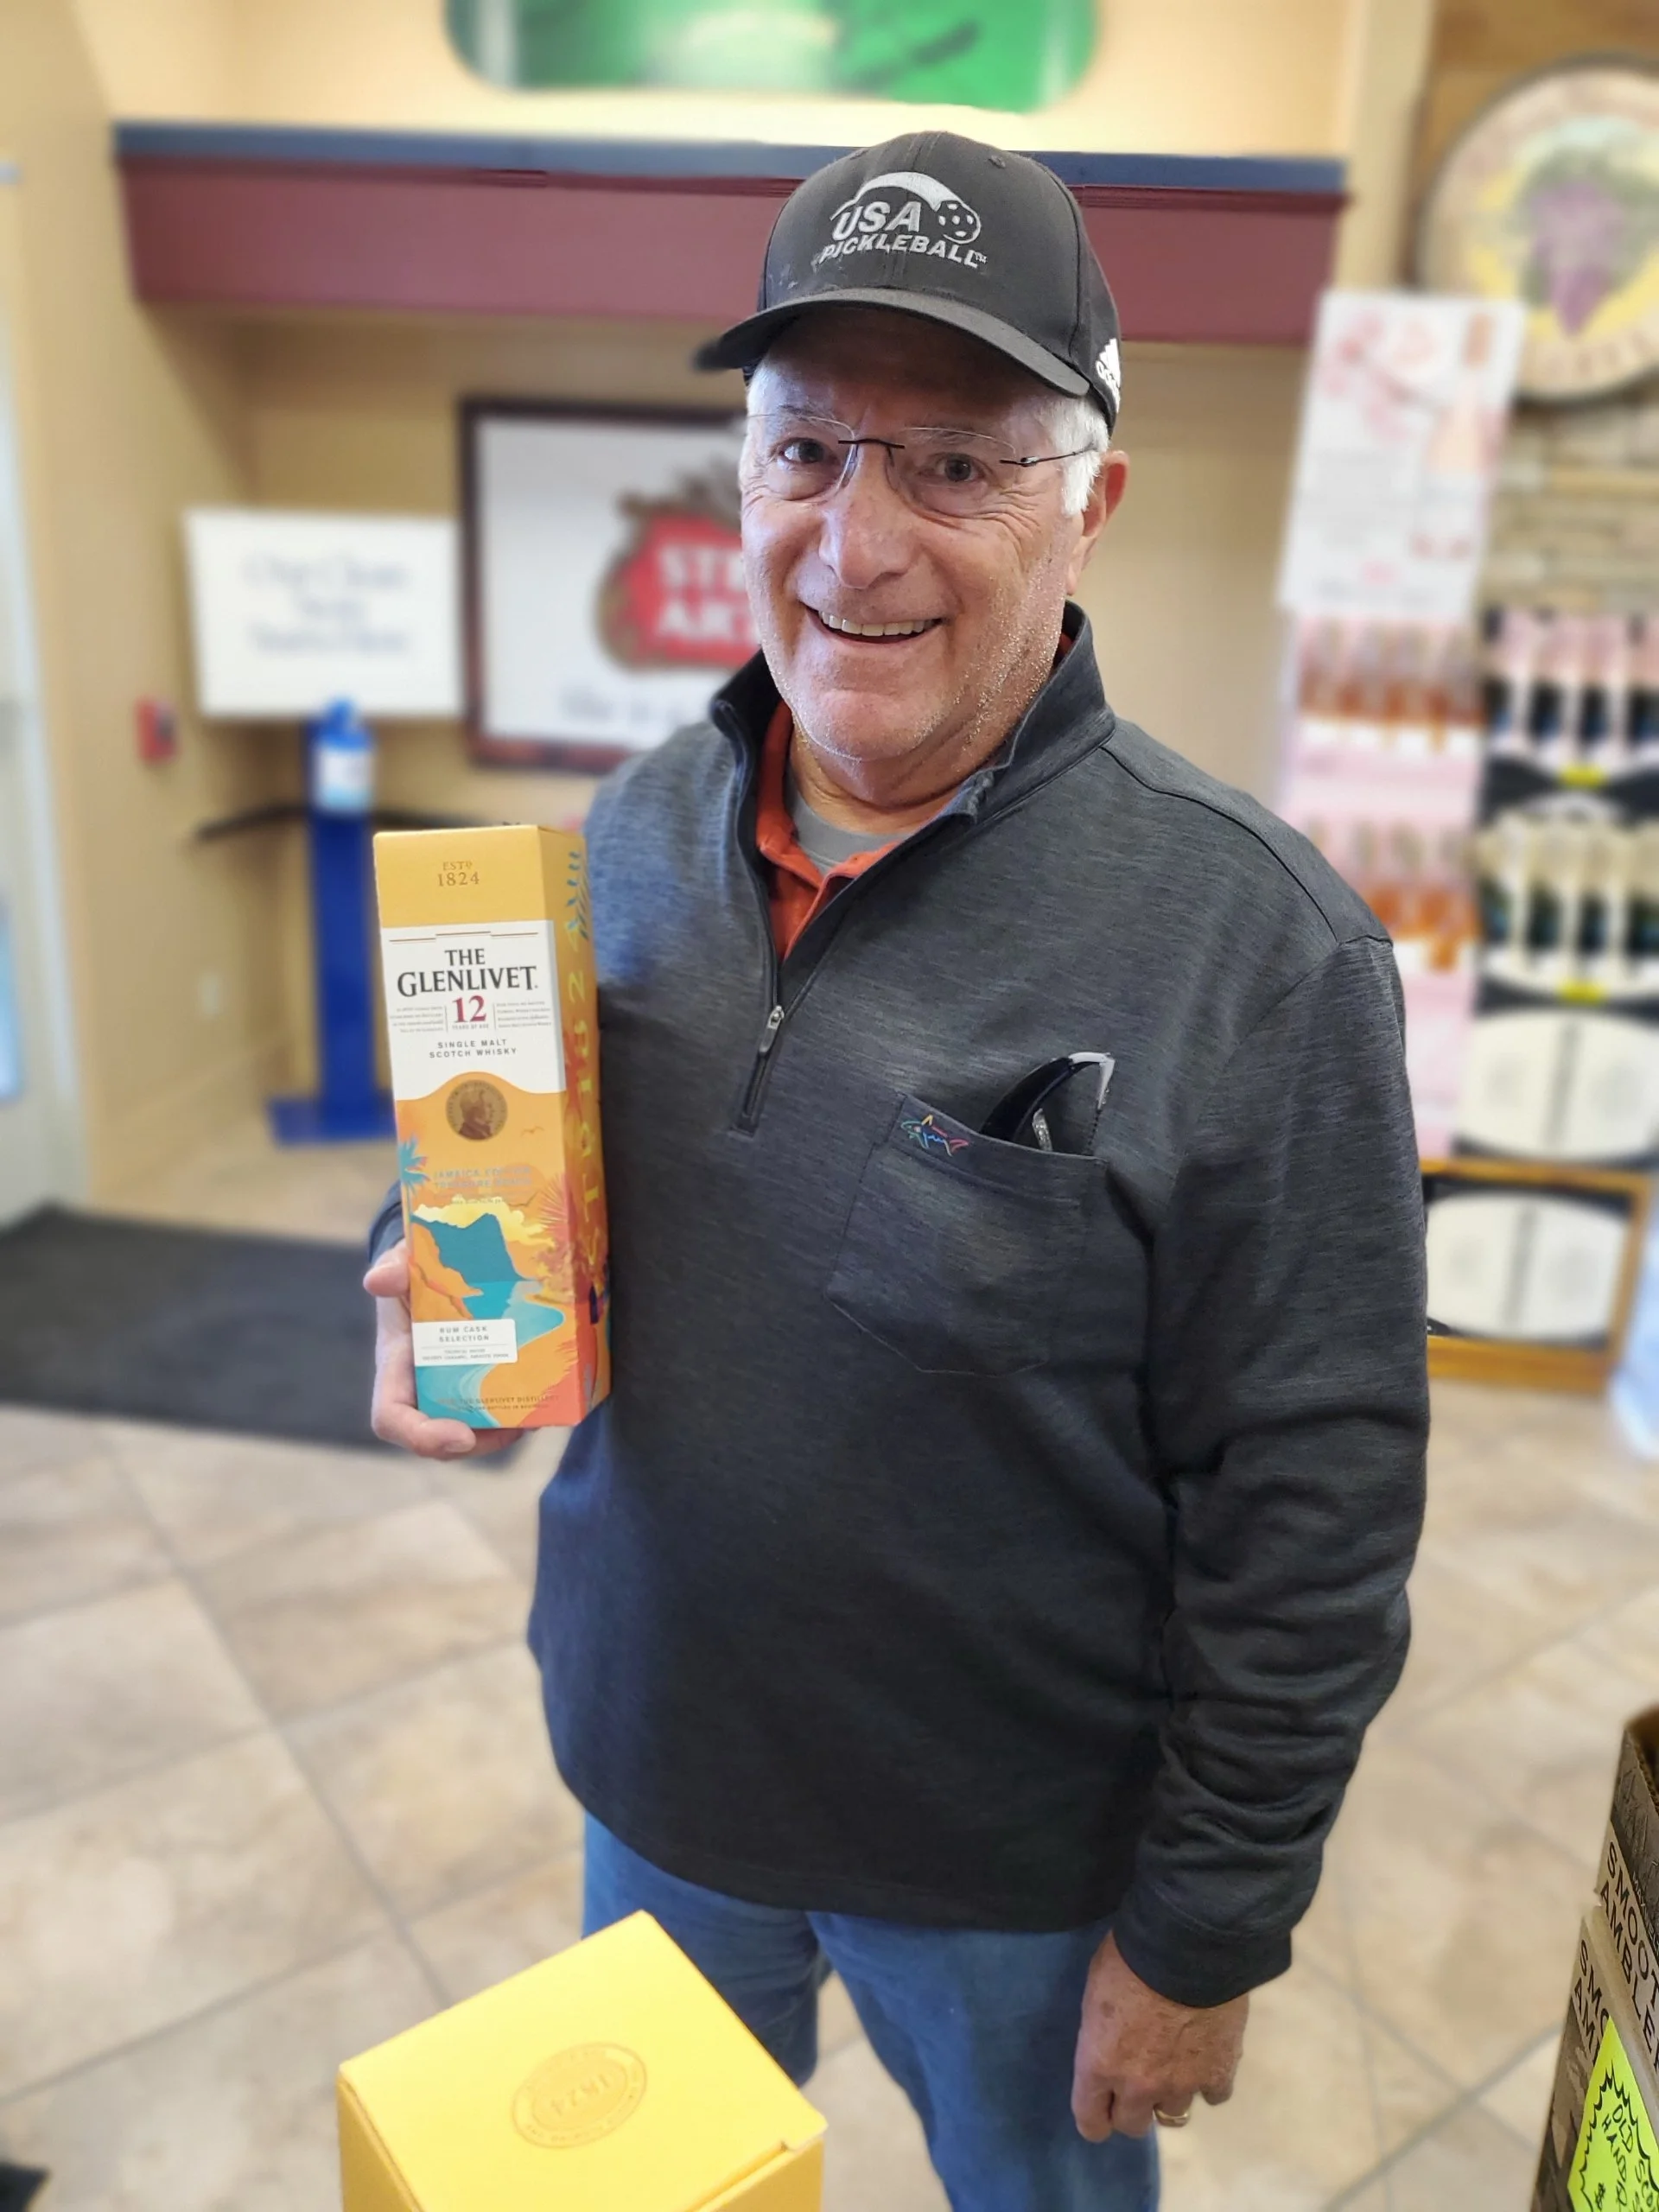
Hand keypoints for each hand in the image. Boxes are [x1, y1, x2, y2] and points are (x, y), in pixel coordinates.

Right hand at [364, 1239, 521, 1459]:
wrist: (440, 1266)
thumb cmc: (414, 1269)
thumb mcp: (403, 1262)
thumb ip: (394, 1267)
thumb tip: (377, 1281)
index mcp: (397, 1366)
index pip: (392, 1417)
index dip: (421, 1437)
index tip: (460, 1436)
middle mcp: (422, 1387)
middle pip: (442, 1438)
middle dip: (481, 1441)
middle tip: (517, 1428)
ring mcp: (452, 1390)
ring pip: (477, 1430)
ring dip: (508, 1430)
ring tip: (538, 1414)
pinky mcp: (481, 1381)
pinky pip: (499, 1409)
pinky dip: (522, 1410)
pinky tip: (548, 1396)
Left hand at [1071, 1931, 1247, 2139]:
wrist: (1187, 1946)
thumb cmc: (1129, 1956)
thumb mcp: (1095, 1989)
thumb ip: (1101, 2030)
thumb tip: (1109, 2041)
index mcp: (1100, 2064)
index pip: (1091, 2121)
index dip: (1095, 2117)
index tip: (1100, 2107)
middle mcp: (1139, 2086)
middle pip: (1133, 2126)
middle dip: (1131, 2108)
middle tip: (1137, 2082)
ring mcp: (1182, 2084)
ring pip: (1174, 2114)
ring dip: (1170, 2094)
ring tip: (1174, 2067)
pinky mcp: (1219, 2074)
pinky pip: (1213, 2095)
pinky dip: (1209, 2080)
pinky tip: (1207, 2057)